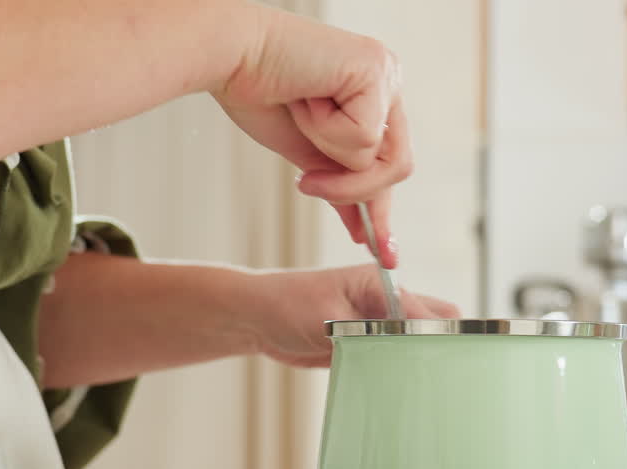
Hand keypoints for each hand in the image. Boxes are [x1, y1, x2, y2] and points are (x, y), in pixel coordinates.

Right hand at [214, 6, 411, 268]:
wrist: (229, 57)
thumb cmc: (258, 95)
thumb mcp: (309, 157)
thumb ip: (341, 186)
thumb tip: (364, 233)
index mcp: (375, 100)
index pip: (390, 164)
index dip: (382, 208)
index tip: (383, 252)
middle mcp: (387, 83)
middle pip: (397, 166)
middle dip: (353, 189)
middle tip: (307, 183)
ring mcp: (385, 74)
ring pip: (380, 157)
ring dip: (332, 156)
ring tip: (302, 120)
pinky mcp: (375, 69)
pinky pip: (364, 136)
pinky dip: (326, 130)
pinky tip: (305, 101)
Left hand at [252, 265, 459, 368]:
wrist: (255, 319)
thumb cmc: (287, 305)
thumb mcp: (330, 318)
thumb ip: (370, 331)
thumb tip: (403, 349)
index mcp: (380, 284)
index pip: (424, 309)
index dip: (438, 335)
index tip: (445, 362)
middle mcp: (383, 303)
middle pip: (429, 322)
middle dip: (438, 345)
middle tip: (440, 375)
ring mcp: (375, 325)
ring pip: (411, 343)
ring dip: (416, 362)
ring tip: (424, 388)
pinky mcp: (364, 346)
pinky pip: (390, 360)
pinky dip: (396, 373)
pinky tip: (401, 391)